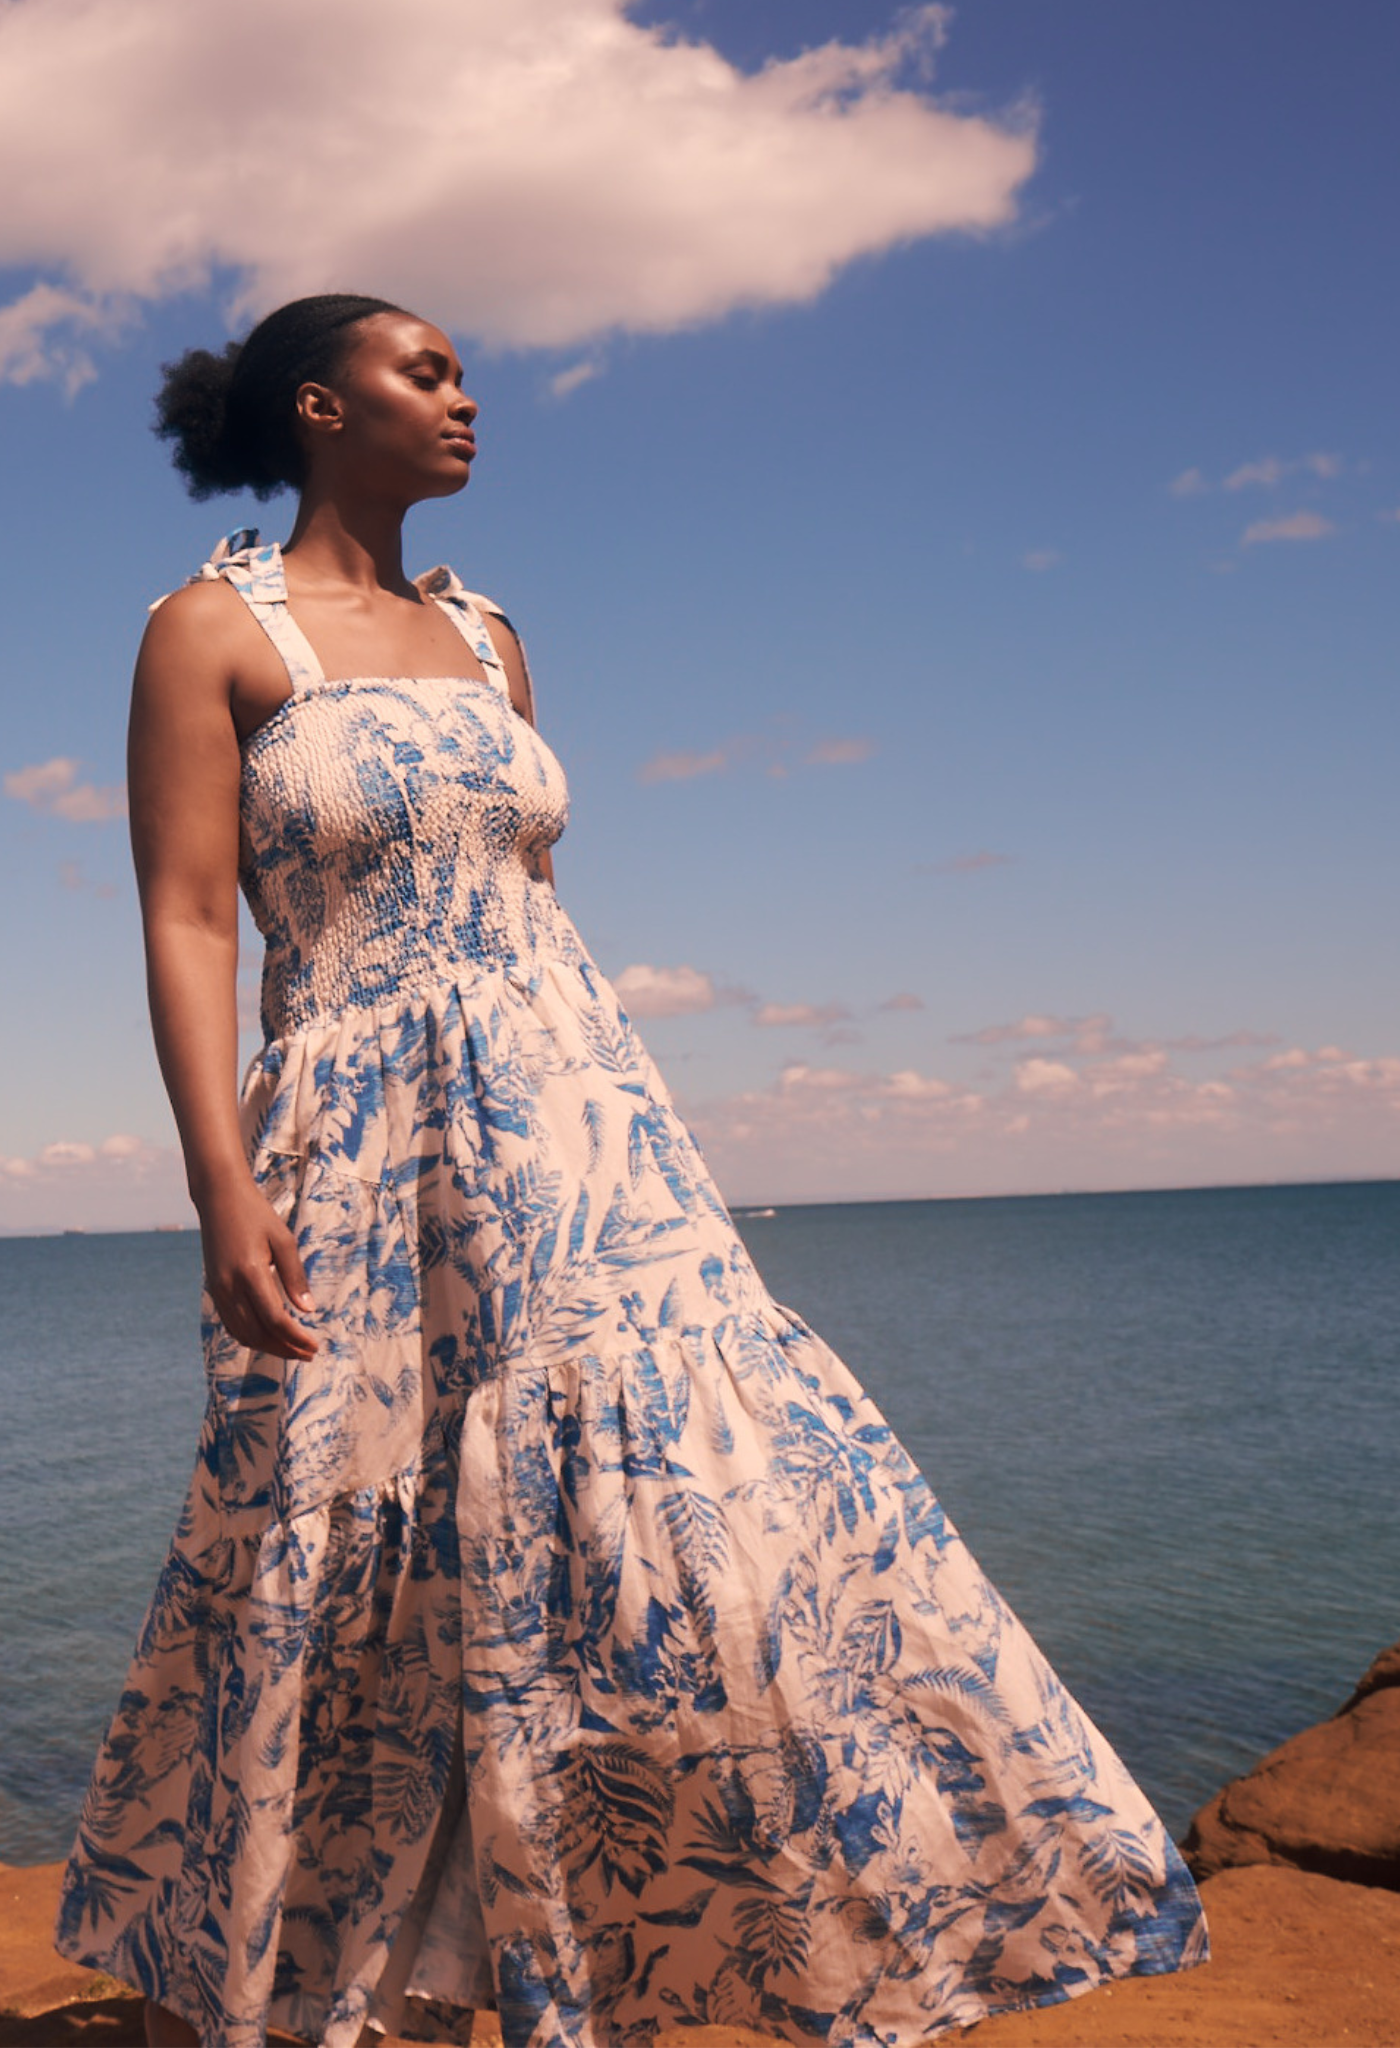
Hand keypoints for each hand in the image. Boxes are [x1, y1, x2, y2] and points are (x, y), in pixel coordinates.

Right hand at [198, 1175, 317, 1359]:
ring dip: (268, 1347)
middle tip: (308, 1354)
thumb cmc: (256, 1214)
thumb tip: (308, 1310)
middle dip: (284, 1349)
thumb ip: (295, 1277)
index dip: (296, 1338)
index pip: (275, 1319)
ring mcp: (219, 1290)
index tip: (314, 1345)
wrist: (219, 1199)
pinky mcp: (214, 1289)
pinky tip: (269, 1337)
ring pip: (242, 1334)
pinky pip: (231, 1324)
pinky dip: (250, 1337)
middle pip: (258, 1334)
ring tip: (293, 1349)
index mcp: (250, 1272)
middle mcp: (230, 1286)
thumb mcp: (283, 1239)